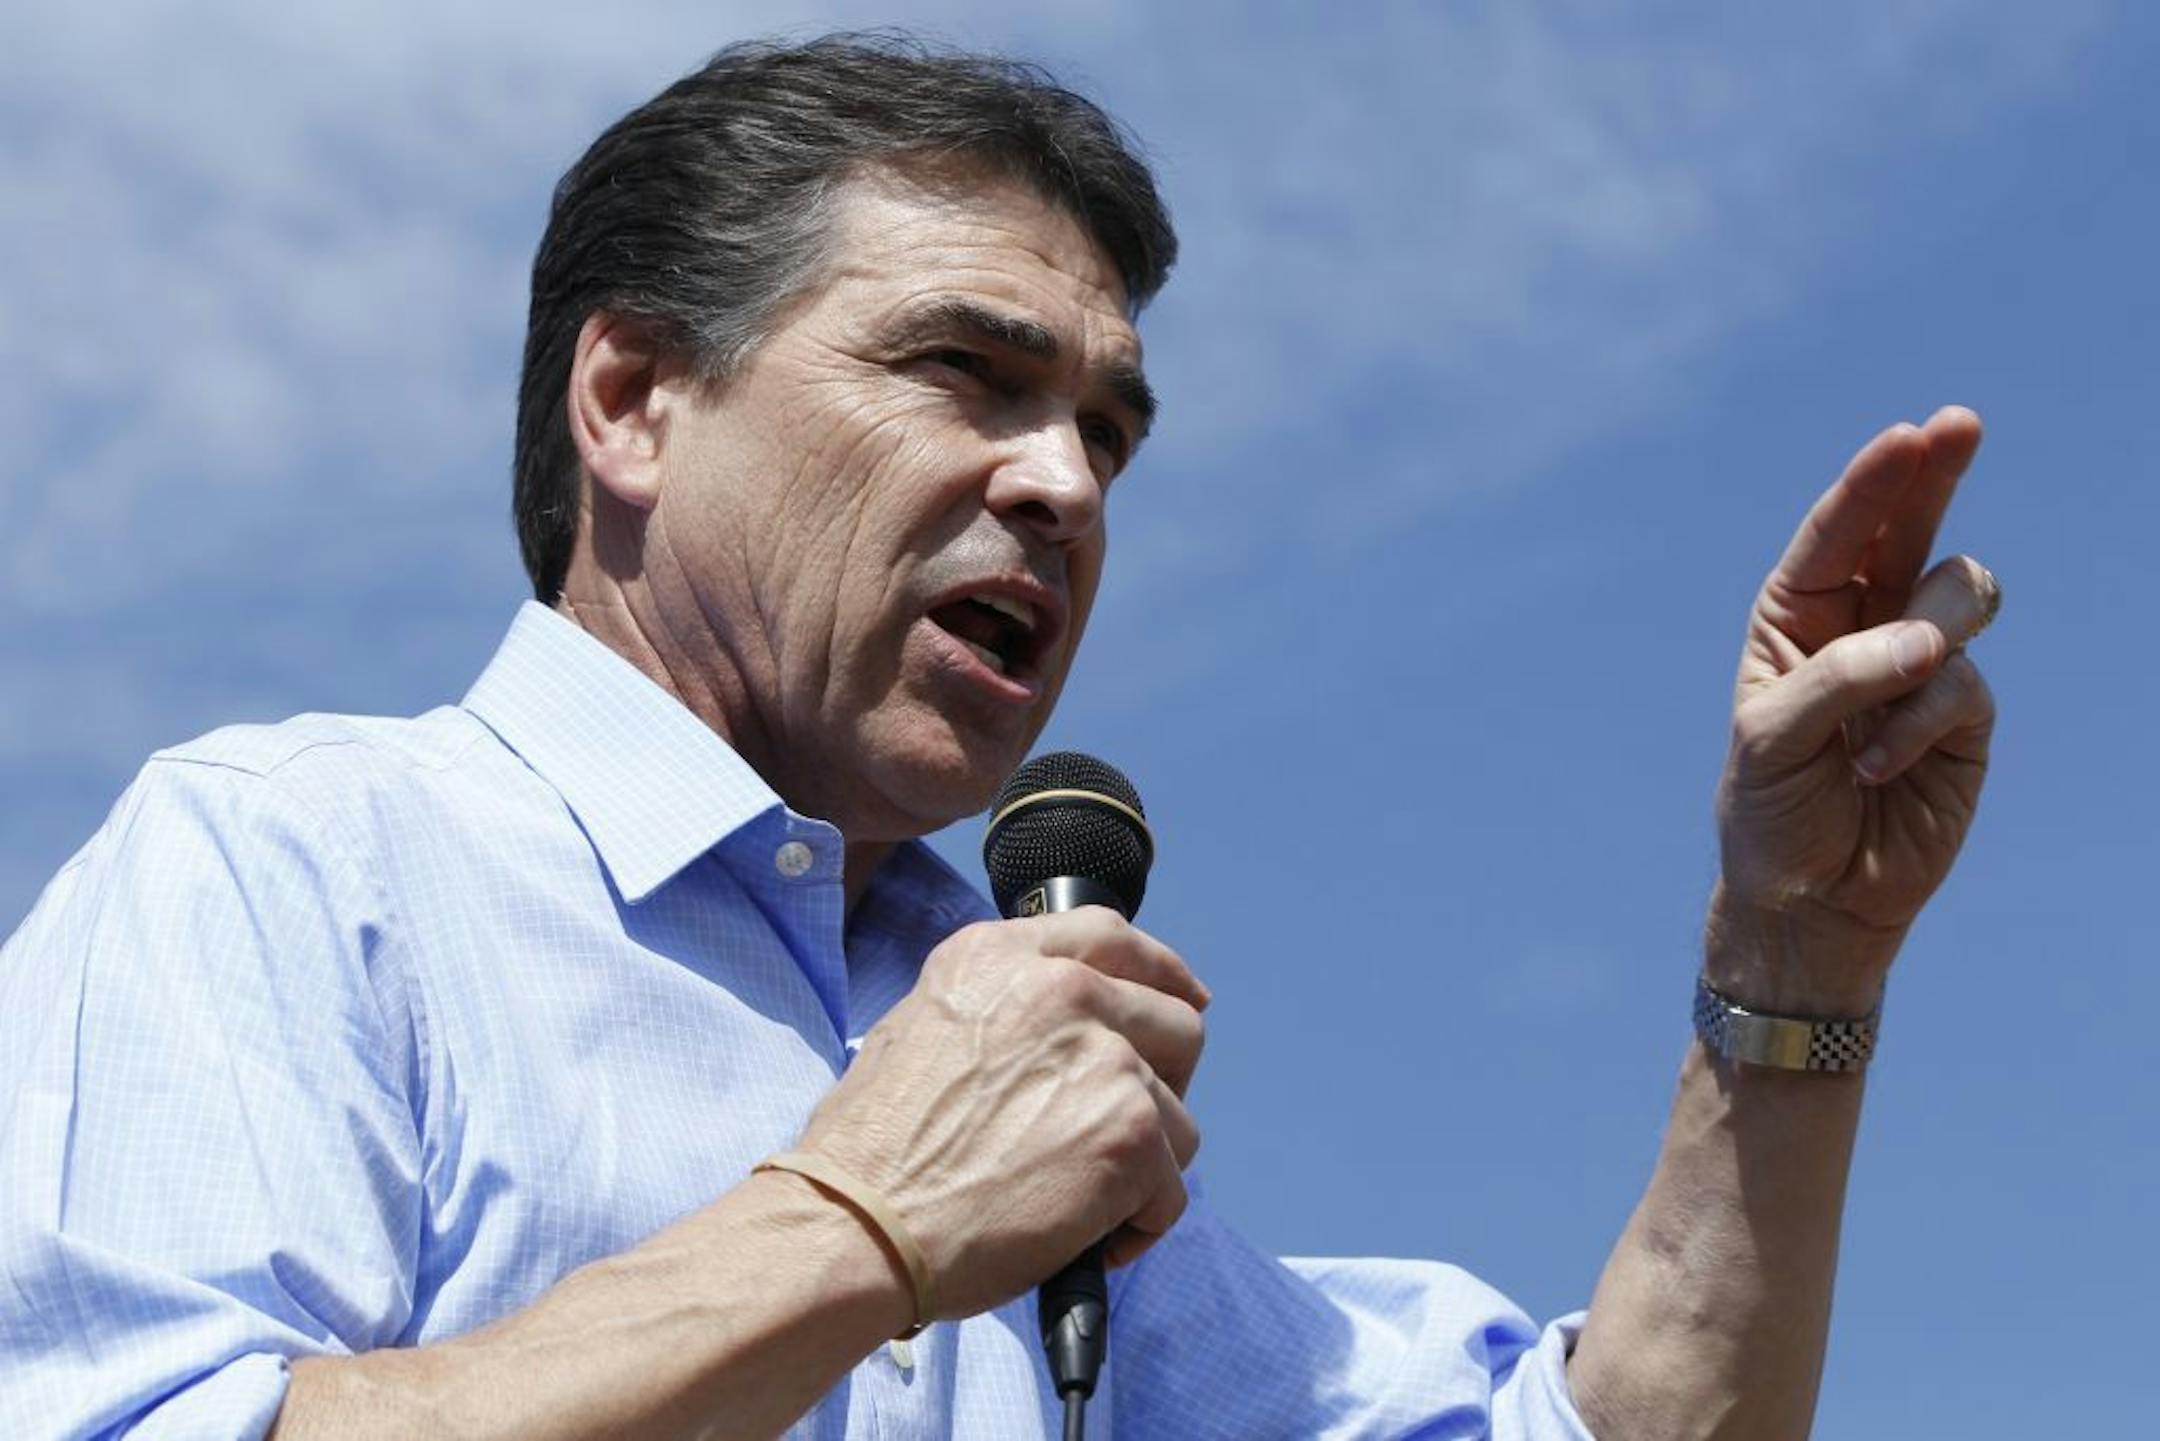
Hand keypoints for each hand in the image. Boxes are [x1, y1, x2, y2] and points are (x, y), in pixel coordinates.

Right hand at [789, 908, 1206, 1320]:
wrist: (857, 1225)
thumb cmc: (870, 1153)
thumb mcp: (917, 1030)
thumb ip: (1000, 1010)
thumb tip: (1060, 1033)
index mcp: (999, 957)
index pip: (1112, 936)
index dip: (1160, 973)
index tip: (1184, 998)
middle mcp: (1061, 990)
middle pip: (1174, 1021)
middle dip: (1160, 1083)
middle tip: (1117, 1132)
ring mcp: (1104, 1057)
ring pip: (1178, 1114)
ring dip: (1142, 1164)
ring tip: (1080, 1200)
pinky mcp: (1129, 1131)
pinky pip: (1171, 1188)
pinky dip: (1138, 1224)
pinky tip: (1087, 1239)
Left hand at [1711, 407, 1998, 1014]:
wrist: (1810, 900)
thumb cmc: (1769, 812)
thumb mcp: (1770, 739)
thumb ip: (1837, 678)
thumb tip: (1928, 639)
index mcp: (1796, 617)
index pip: (1837, 534)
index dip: (1873, 483)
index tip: (1907, 436)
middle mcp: (1862, 626)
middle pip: (1910, 530)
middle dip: (1934, 475)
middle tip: (1960, 423)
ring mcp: (1920, 665)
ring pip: (1959, 595)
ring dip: (1923, 640)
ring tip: (1868, 722)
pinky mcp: (1963, 716)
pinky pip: (1962, 684)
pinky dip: (1917, 725)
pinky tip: (1876, 768)